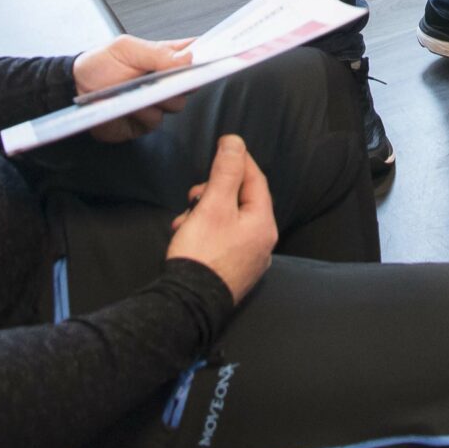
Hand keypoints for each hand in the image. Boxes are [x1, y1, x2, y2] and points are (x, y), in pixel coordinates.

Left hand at [71, 36, 194, 143]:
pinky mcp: (145, 122)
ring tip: (139, 90)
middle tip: (170, 76)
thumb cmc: (99, 64)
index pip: (194, 53)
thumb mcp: (126, 49)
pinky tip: (127, 105)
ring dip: (159, 97)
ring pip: (176, 104)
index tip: (212, 56)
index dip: (206, 54)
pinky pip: (155, 121)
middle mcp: (164, 81)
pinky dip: (141, 113)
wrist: (74, 90)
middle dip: (182, 80)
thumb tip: (189, 57)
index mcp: (163, 57)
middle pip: (191, 83)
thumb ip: (157, 53)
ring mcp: (157, 102)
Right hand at [165, 134, 276, 302]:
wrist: (187, 305)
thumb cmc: (202, 254)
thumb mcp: (213, 205)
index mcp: (263, 224)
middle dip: (214, 192)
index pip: (256, 180)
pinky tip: (187, 236)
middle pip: (242, 201)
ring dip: (205, 213)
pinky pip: (223, 241)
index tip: (223, 148)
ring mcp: (249, 260)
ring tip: (185, 220)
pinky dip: (206, 232)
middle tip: (194, 196)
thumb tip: (235, 143)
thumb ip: (226, 171)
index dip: (239, 161)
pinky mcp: (233, 272)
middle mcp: (262, 242)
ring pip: (229, 221)